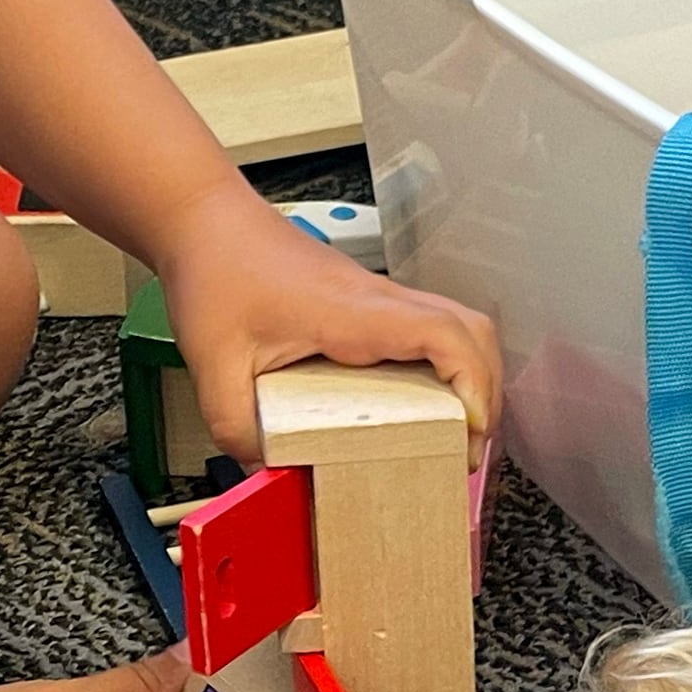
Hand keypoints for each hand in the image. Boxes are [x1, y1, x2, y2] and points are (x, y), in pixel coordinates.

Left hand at [153, 186, 503, 468]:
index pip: (443, 335)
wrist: (204, 218)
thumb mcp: (214, 365)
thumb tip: (269, 473)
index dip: (473, 384)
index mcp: (350, 311)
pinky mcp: (367, 302)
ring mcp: (377, 297)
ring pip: (458, 326)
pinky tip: (422, 400)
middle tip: (468, 446)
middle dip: (487, 391)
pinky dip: (445, 364)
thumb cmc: (215, 268)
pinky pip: (429, 328)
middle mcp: (376, 299)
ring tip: (456, 430)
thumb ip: (239, 429)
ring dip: (471, 375)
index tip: (471, 430)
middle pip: (472, 331)